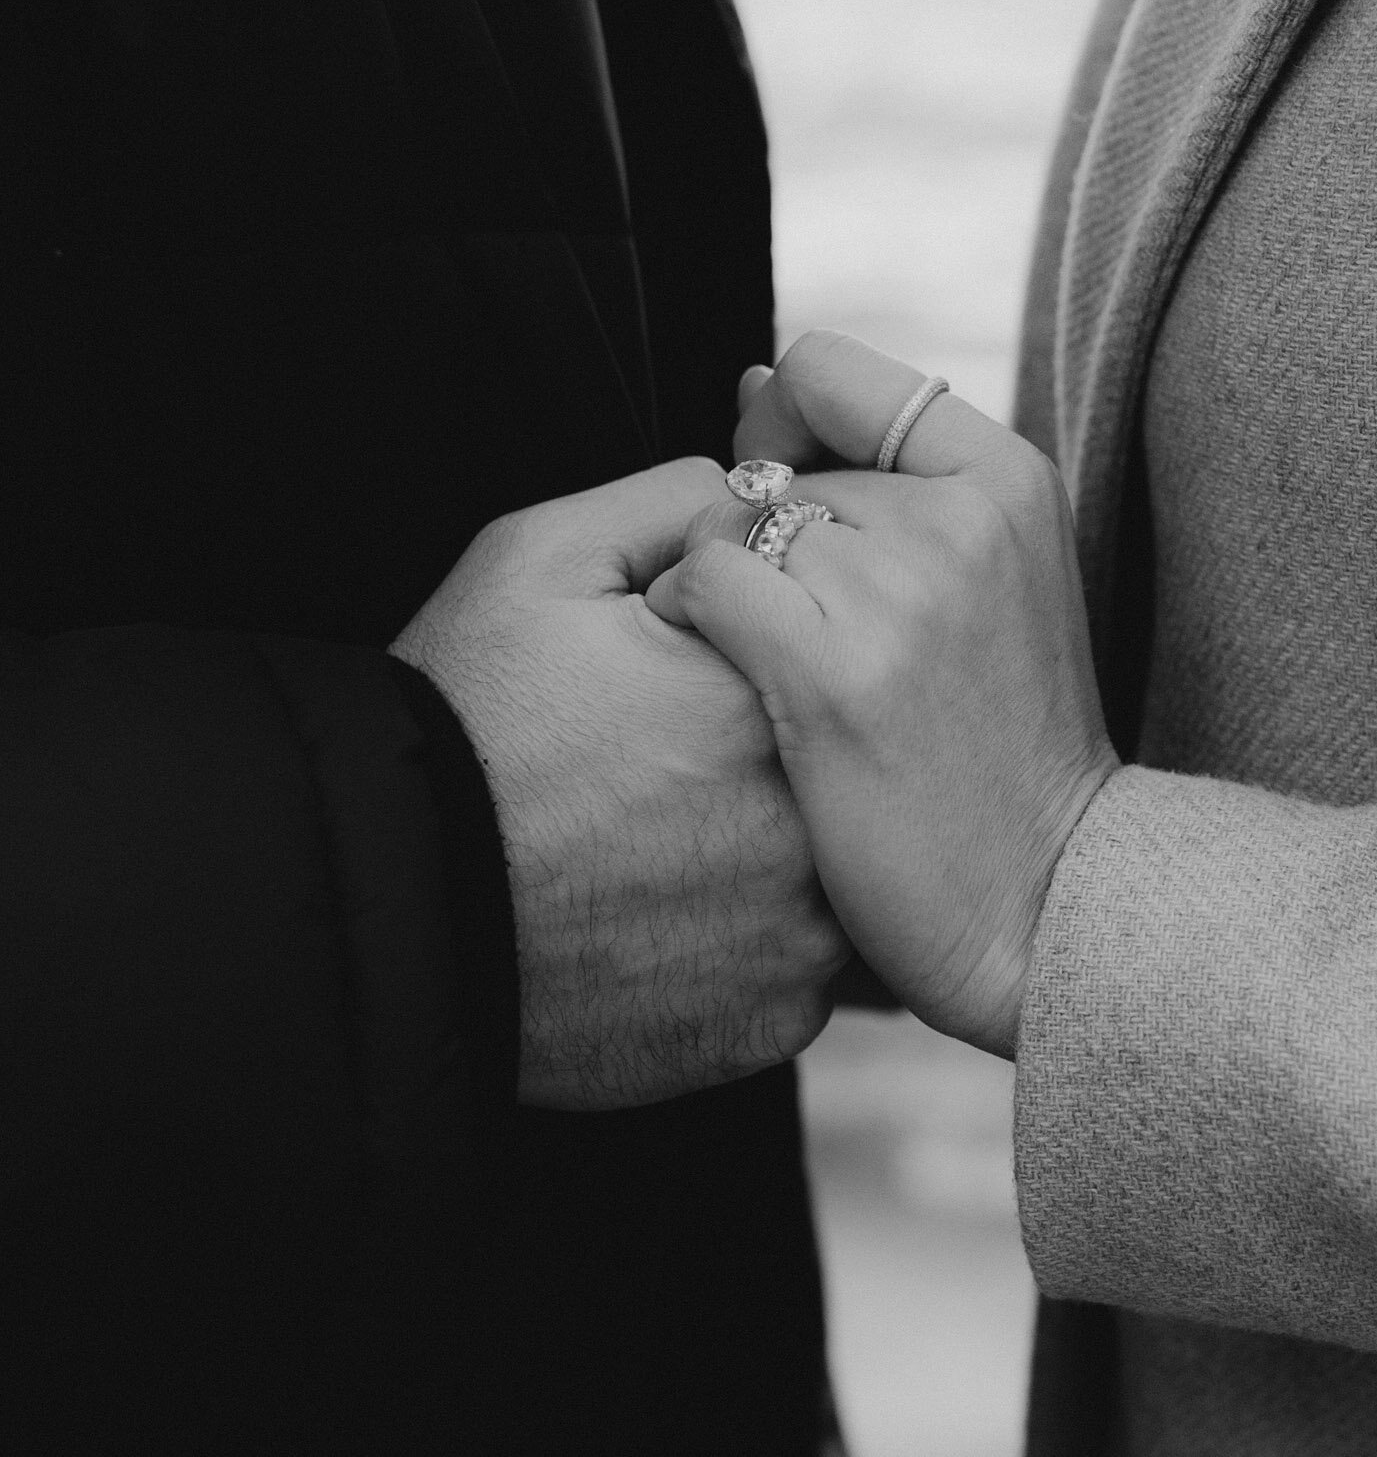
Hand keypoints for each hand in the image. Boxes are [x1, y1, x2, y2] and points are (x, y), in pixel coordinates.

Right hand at [390, 459, 847, 1110]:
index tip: (683, 671)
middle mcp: (810, 827)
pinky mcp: (769, 1024)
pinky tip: (662, 912)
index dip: (746, 651)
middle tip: (664, 760)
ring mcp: (798, 941)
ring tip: (660, 837)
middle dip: (768, 751)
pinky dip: (743, 940)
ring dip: (769, 850)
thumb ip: (676, 501)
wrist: (392, 904)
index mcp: (769, 698)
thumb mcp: (543, 558)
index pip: (821, 648)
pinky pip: (793, 967)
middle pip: (834, 763)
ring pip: (830, 871)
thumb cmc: (460, 727)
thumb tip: (761, 500)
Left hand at [646, 334, 1117, 1060]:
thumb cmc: (997, 746)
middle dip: (761, 541)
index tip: (784, 498)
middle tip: (809, 638)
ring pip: (730, 523)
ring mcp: (898, 589)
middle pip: (775, 467)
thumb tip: (752, 386)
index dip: (779, 428)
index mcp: (1008, 479)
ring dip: (720, 592)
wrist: (1046, 900)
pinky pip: (703, 581)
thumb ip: (889, 477)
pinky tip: (728, 684)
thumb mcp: (993, 579)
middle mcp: (958, 516)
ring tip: (772, 674)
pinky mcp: (831, 667)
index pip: (831, 371)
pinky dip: (687, 623)